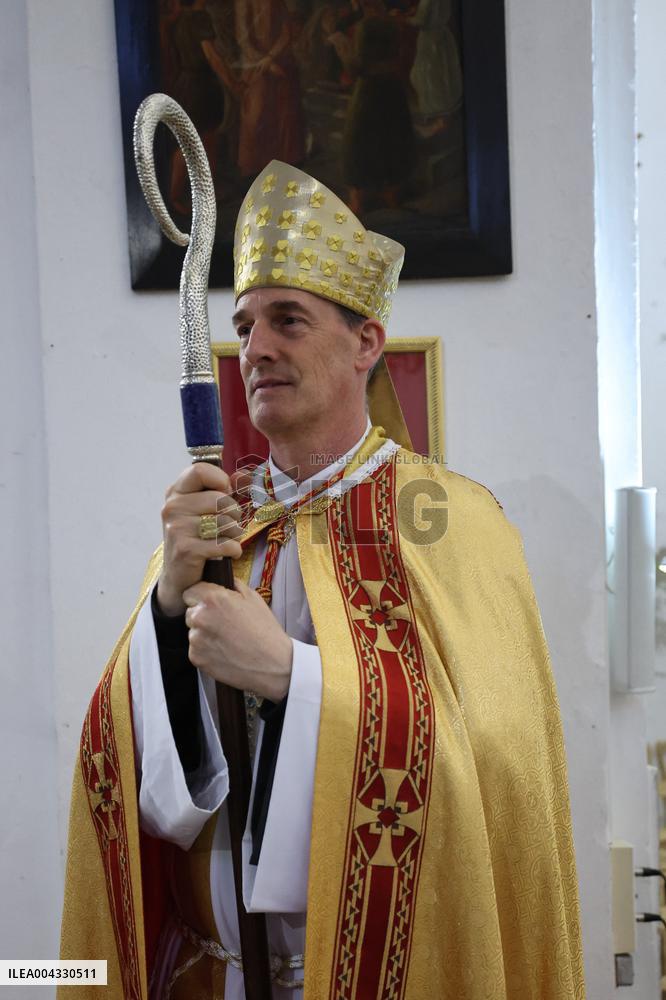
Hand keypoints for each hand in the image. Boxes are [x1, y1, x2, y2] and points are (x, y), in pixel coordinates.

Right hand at [157, 463, 245, 616]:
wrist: (179, 576)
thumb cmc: (196, 538)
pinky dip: (233, 550)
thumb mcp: (203, 509)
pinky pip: (225, 544)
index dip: (220, 481)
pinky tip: (228, 553)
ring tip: (226, 539)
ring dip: (234, 534)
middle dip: (233, 514)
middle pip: (220, 499)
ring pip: (225, 522)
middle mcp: (172, 508)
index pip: (200, 470)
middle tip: (228, 525)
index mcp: (175, 493)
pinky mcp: (186, 550)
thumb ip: (222, 489)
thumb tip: (243, 475)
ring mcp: (177, 529)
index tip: (224, 494)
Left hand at [183, 579, 292, 701]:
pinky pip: (195, 649)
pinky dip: (205, 650)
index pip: (190, 591)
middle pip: (189, 611)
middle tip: (222, 623)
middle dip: (201, 614)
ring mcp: (196, 639)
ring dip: (203, 633)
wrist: (272, 663)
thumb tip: (222, 579)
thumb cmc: (264, 630)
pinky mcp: (196, 658)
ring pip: (192, 630)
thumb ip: (232, 585)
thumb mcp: (253, 598)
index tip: (211, 603)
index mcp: (212, 599)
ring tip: (225, 639)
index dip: (201, 596)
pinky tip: (223, 651)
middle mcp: (199, 617)